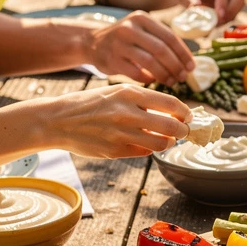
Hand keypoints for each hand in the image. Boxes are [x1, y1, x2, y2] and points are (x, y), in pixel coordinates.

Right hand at [45, 83, 191, 158]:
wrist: (57, 120)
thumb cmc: (90, 104)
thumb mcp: (116, 93)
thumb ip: (143, 101)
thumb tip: (173, 113)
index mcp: (130, 93)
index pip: (171, 103)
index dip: (185, 112)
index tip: (188, 116)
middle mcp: (127, 113)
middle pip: (171, 126)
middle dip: (182, 131)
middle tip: (183, 131)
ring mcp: (121, 134)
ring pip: (160, 143)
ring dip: (167, 143)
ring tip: (165, 139)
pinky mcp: (115, 151)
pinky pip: (143, 152)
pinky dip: (148, 149)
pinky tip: (143, 144)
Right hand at [91, 11, 195, 84]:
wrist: (93, 42)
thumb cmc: (127, 40)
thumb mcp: (142, 31)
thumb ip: (162, 41)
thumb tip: (188, 63)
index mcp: (142, 18)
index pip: (169, 36)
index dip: (183, 53)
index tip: (192, 67)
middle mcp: (129, 28)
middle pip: (161, 49)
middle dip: (175, 65)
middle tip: (184, 77)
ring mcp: (118, 43)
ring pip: (149, 62)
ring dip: (164, 74)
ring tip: (172, 82)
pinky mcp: (111, 59)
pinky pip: (135, 73)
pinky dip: (147, 79)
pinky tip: (153, 82)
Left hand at [179, 0, 244, 20]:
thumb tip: (196, 7)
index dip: (223, 2)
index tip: (218, 16)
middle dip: (231, 10)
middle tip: (219, 23)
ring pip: (241, 1)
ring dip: (232, 15)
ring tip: (216, 24)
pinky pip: (238, 7)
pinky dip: (231, 16)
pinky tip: (219, 22)